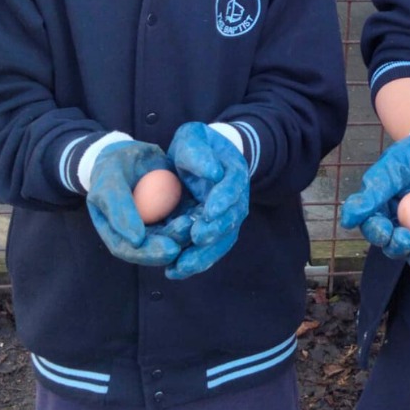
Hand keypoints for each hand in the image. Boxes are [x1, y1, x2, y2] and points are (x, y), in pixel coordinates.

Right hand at [86, 140, 189, 266]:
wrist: (130, 153)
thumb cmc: (113, 168)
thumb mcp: (110, 184)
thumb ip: (119, 210)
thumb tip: (136, 240)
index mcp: (115, 231)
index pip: (129, 251)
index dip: (150, 254)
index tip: (170, 248)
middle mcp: (136, 234)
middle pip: (153, 250)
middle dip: (172, 246)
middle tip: (188, 238)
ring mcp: (155, 225)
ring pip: (171, 238)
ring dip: (184, 235)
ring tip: (194, 222)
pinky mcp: (171, 213)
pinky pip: (183, 221)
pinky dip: (193, 220)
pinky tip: (203, 213)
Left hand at [164, 123, 250, 278]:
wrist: (201, 161)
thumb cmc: (196, 147)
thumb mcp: (192, 138)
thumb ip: (197, 152)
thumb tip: (212, 173)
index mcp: (234, 173)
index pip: (233, 187)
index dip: (223, 199)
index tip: (210, 210)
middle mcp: (235, 200)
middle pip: (231, 219)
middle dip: (214, 231)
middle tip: (196, 238)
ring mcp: (226, 218)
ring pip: (221, 241)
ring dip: (203, 255)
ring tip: (181, 265)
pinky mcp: (212, 233)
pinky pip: (207, 251)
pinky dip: (193, 262)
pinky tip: (174, 271)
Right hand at [339, 122, 409, 258]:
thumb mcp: (392, 168)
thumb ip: (372, 194)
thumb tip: (346, 222)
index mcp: (383, 210)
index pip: (375, 228)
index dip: (377, 233)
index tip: (385, 232)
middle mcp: (402, 224)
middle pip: (395, 244)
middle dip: (398, 246)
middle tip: (406, 240)